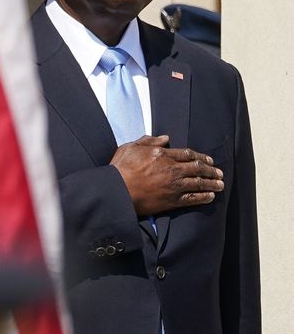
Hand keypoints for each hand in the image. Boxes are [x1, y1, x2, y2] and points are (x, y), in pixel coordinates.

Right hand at [109, 135, 223, 215]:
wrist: (117, 191)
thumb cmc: (120, 169)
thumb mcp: (130, 147)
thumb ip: (148, 141)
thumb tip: (165, 138)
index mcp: (162, 154)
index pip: (187, 154)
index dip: (200, 157)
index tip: (209, 159)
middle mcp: (172, 169)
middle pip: (197, 168)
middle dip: (210, 170)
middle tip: (219, 172)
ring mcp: (174, 185)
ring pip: (199, 183)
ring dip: (212, 183)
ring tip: (220, 184)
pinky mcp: (172, 200)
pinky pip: (193, 198)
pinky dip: (204, 197)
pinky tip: (211, 196)